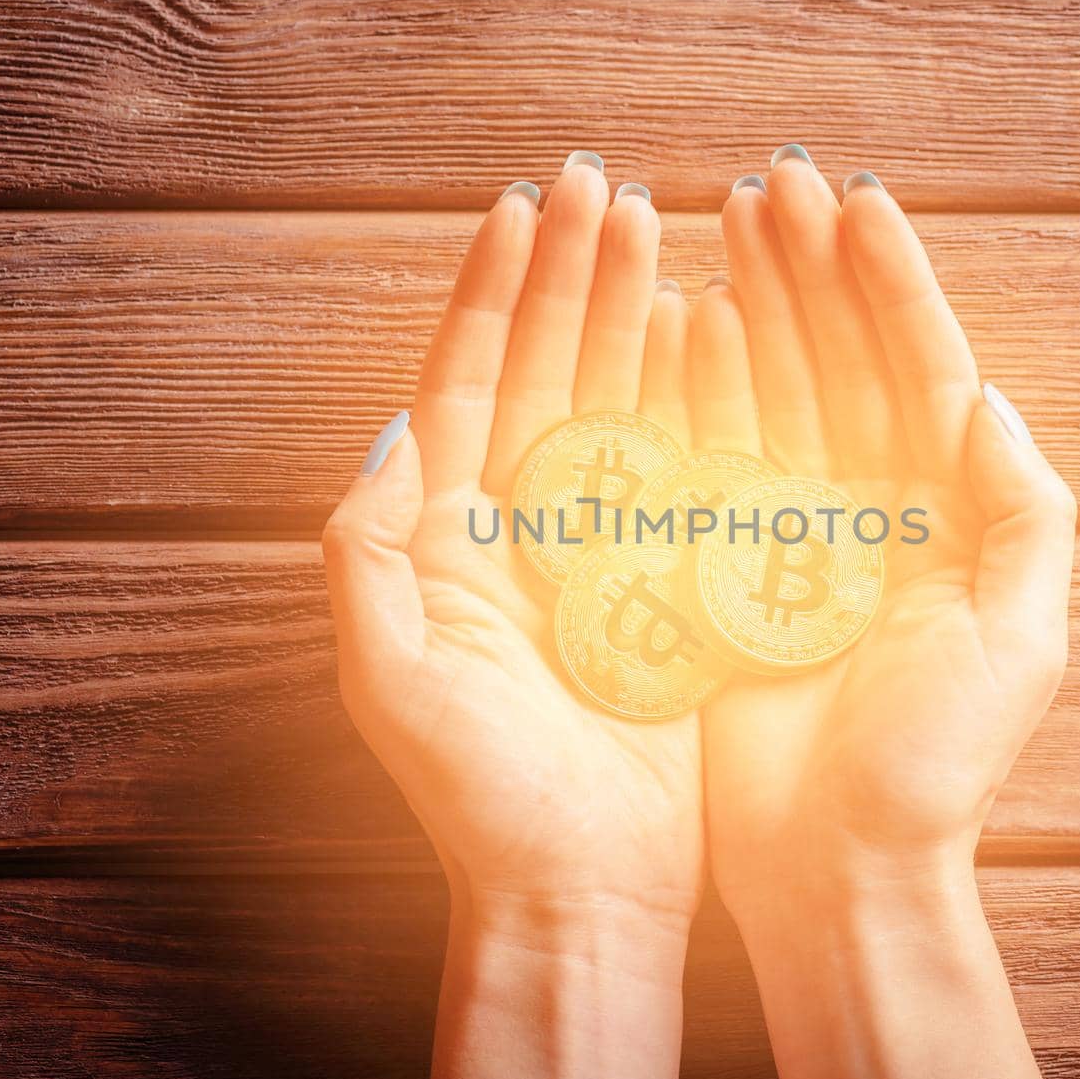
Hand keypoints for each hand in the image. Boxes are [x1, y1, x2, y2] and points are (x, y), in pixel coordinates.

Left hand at [323, 157, 698, 1078]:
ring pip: (616, 404)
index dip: (493, 292)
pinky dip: (693, 397)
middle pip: (546, 372)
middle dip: (572, 277)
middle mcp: (520, 530)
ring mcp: (597, 551)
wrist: (579, 893)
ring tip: (660, 227)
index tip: (524, 206)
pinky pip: (681, 469)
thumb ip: (369, 551)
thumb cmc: (479, 802)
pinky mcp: (665, 585)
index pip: (469, 382)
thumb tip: (394, 423)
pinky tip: (709, 332)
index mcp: (450, 537)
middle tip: (610, 185)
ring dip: (632, 313)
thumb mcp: (391, 680)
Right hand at [694, 150, 1075, 1078]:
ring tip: (727, 223)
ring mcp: (794, 536)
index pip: (922, 372)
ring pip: (775, 394)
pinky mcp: (728, 570)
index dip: (892, 284)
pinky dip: (702, 388)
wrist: (837, 867)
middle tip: (773, 183)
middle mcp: (874, 511)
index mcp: (948, 517)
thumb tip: (987, 397)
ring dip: (756, 305)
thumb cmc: (934, 768)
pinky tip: (685, 322)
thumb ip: (1023, 514)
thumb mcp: (1019, 642)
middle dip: (813, 271)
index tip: (857, 201)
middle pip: (842, 362)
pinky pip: (714, 460)